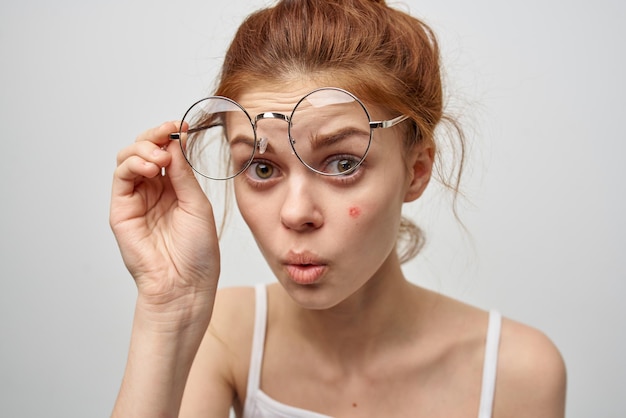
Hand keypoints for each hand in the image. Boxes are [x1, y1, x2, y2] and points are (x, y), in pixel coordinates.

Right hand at [110, 122, 219, 311]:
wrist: (185, 284)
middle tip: (169, 131)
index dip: (171, 136)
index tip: (182, 126)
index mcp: (175, 188)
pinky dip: (133, 164)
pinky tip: (152, 167)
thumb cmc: (197, 252)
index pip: (168, 153)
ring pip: (129, 159)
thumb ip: (183, 174)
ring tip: (161, 158)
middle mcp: (154, 190)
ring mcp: (136, 199)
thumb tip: (175, 142)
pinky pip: (121, 177)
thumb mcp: (197, 205)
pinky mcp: (121, 210)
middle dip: (156, 136)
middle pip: (145, 150)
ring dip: (144, 148)